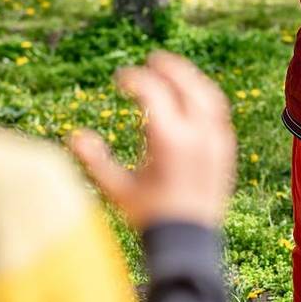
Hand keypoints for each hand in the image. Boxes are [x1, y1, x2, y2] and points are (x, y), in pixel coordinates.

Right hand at [70, 52, 235, 229]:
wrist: (190, 242)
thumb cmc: (150, 217)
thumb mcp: (117, 189)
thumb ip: (95, 161)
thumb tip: (73, 135)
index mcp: (169, 139)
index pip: (153, 91)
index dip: (134, 79)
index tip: (119, 79)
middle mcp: (198, 135)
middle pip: (186, 84)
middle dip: (168, 67)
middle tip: (152, 59)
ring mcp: (216, 140)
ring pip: (208, 94)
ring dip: (190, 78)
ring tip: (174, 72)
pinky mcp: (226, 149)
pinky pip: (219, 112)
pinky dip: (204, 96)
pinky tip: (192, 97)